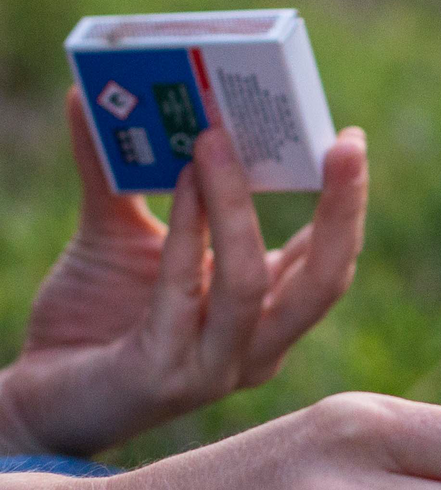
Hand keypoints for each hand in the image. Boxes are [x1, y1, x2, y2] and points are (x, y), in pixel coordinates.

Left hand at [0, 88, 367, 456]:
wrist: (45, 395)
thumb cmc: (94, 319)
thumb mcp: (116, 235)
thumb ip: (117, 174)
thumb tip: (91, 93)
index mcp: (265, 314)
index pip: (325, 261)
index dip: (346, 205)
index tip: (347, 141)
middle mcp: (257, 347)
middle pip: (324, 282)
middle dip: (343, 211)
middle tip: (345, 145)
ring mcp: (216, 367)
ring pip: (251, 285)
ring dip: (238, 208)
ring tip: (215, 139)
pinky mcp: (165, 376)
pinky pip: (185, 294)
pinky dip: (188, 233)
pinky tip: (183, 181)